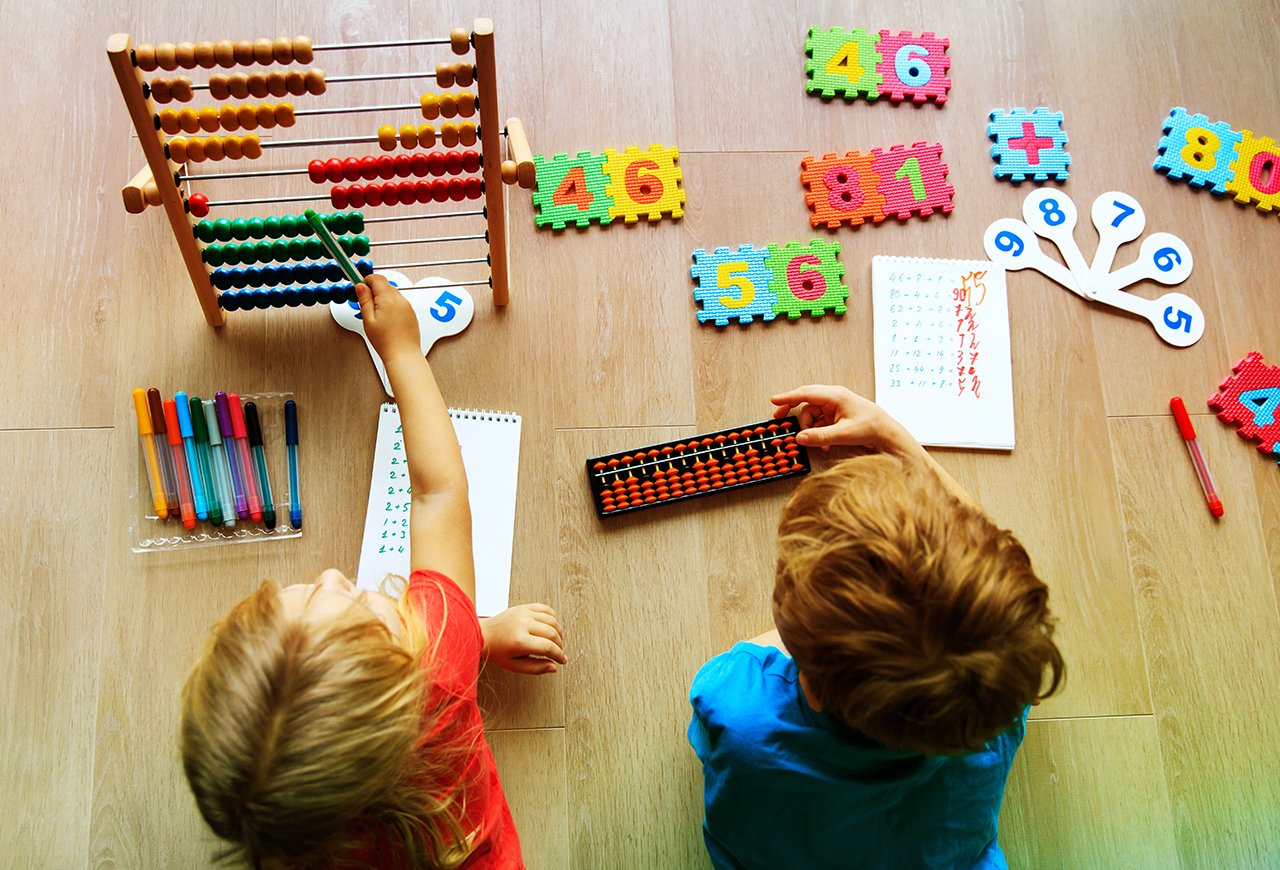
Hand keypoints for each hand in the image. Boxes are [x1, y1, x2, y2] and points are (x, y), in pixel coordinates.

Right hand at [355, 273, 421, 360]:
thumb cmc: (386, 341)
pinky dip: (391, 306)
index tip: (360, 285)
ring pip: (393, 294)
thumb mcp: (368, 319)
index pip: (377, 278)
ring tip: (376, 315)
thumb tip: (360, 286)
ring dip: (383, 298)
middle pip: (385, 285)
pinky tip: (386, 319)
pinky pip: (400, 303)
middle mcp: (400, 300)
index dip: (366, 280)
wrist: (403, 355)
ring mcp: (408, 306)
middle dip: (374, 290)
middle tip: (365, 303)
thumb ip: (364, 300)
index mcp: (388, 299)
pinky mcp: (412, 313)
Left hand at [479, 604, 566, 674]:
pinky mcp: (524, 607)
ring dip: (559, 632)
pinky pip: (546, 609)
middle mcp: (522, 624)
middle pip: (552, 633)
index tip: (562, 660)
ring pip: (552, 620)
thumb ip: (536, 668)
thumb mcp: (514, 666)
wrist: (484, 634)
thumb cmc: (498, 651)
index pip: (548, 647)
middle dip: (560, 645)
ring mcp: (524, 613)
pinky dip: (553, 618)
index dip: (559, 655)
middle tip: (558, 652)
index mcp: (519, 640)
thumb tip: (553, 667)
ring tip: (556, 641)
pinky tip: (552, 627)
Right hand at [770, 384, 918, 454]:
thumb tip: (799, 438)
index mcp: (835, 396)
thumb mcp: (843, 434)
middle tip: (779, 418)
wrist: (887, 433)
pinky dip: (819, 432)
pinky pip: (820, 421)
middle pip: (806, 401)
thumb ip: (819, 436)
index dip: (788, 397)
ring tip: (818, 443)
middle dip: (793, 411)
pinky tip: (825, 444)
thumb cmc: (870, 428)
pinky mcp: (837, 415)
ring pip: (812, 414)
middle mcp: (833, 397)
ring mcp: (835, 406)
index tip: (773, 400)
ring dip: (811, 429)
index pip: (806, 393)